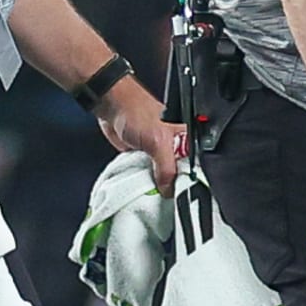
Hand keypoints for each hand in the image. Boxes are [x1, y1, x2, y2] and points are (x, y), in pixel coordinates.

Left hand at [96, 76, 179, 196]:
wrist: (111, 107)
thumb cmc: (135, 110)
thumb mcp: (158, 141)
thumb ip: (166, 166)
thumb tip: (169, 189)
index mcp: (185, 138)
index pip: (195, 165)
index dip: (191, 180)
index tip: (185, 196)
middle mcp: (174, 146)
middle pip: (179, 173)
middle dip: (173, 186)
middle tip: (168, 198)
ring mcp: (157, 153)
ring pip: (162, 176)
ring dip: (157, 185)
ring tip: (154, 195)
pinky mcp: (142, 158)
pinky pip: (147, 175)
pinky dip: (144, 182)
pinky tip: (143, 188)